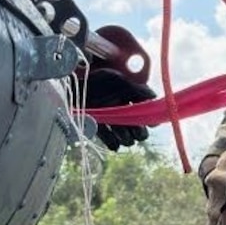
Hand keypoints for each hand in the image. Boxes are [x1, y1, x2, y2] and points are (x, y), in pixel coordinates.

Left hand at [77, 24, 154, 150]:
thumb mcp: (117, 80)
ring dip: (126, 137)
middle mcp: (122, 111)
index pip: (147, 113)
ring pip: (128, 139)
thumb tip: (156, 98)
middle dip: (138, 131)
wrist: (69, 88)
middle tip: (135, 130)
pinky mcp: (100, 130)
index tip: (151, 122)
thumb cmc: (92, 81)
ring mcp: (112, 122)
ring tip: (120, 132)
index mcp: (130, 98)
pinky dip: (114, 143)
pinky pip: (113, 144)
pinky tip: (112, 140)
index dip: (150, 119)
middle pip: (140, 130)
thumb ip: (138, 89)